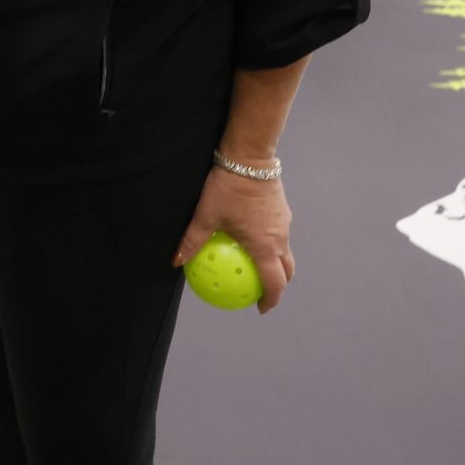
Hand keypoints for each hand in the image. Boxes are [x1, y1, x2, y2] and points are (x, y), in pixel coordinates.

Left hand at [174, 166, 293, 312]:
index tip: (260, 307)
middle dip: (278, 284)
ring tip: (257, 265)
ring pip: (285, 251)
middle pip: (287, 270)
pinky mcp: (282, 210)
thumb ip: (192, 241)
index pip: (275, 282)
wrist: (250, 157)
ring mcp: (284, 223)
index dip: (270, 299)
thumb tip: (177, 261)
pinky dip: (272, 243)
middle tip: (262, 290)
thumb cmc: (228, 188)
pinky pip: (280, 234)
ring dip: (276, 263)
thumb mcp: (205, 216)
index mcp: (265, 246)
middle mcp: (280, 238)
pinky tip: (253, 236)